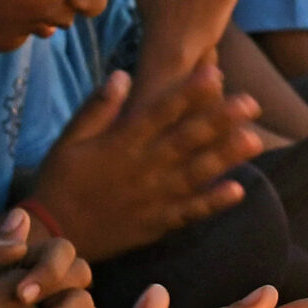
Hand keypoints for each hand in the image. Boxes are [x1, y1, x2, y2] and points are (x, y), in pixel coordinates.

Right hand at [31, 67, 264, 261]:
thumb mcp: (69, 139)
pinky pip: (189, 212)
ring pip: (195, 173)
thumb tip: (123, 74)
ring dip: (226, 157)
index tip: (216, 74)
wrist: (53, 234)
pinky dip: (212, 202)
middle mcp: (142, 168)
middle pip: (187, 140)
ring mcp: (152, 198)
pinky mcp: (156, 224)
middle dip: (220, 120)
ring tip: (254, 140)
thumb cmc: (60, 181)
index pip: (160, 112)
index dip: (189, 92)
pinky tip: (238, 190)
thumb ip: (97, 107)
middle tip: (251, 104)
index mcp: (121, 143)